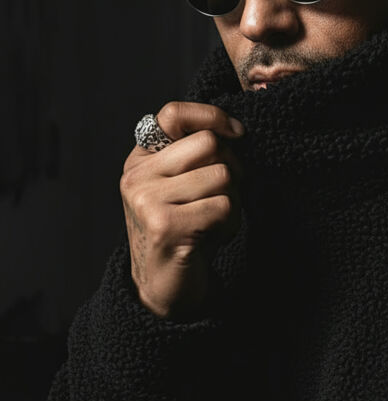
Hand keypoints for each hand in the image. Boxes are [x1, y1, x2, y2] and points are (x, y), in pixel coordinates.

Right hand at [120, 101, 244, 319]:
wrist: (164, 286)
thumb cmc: (185, 230)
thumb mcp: (184, 186)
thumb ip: (196, 156)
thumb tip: (235, 130)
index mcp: (141, 160)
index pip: (173, 114)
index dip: (211, 116)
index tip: (237, 133)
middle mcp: (137, 176)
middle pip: (209, 144)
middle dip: (231, 168)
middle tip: (224, 195)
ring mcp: (147, 201)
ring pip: (222, 176)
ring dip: (232, 201)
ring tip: (214, 221)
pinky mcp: (165, 226)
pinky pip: (223, 207)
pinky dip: (230, 224)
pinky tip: (212, 237)